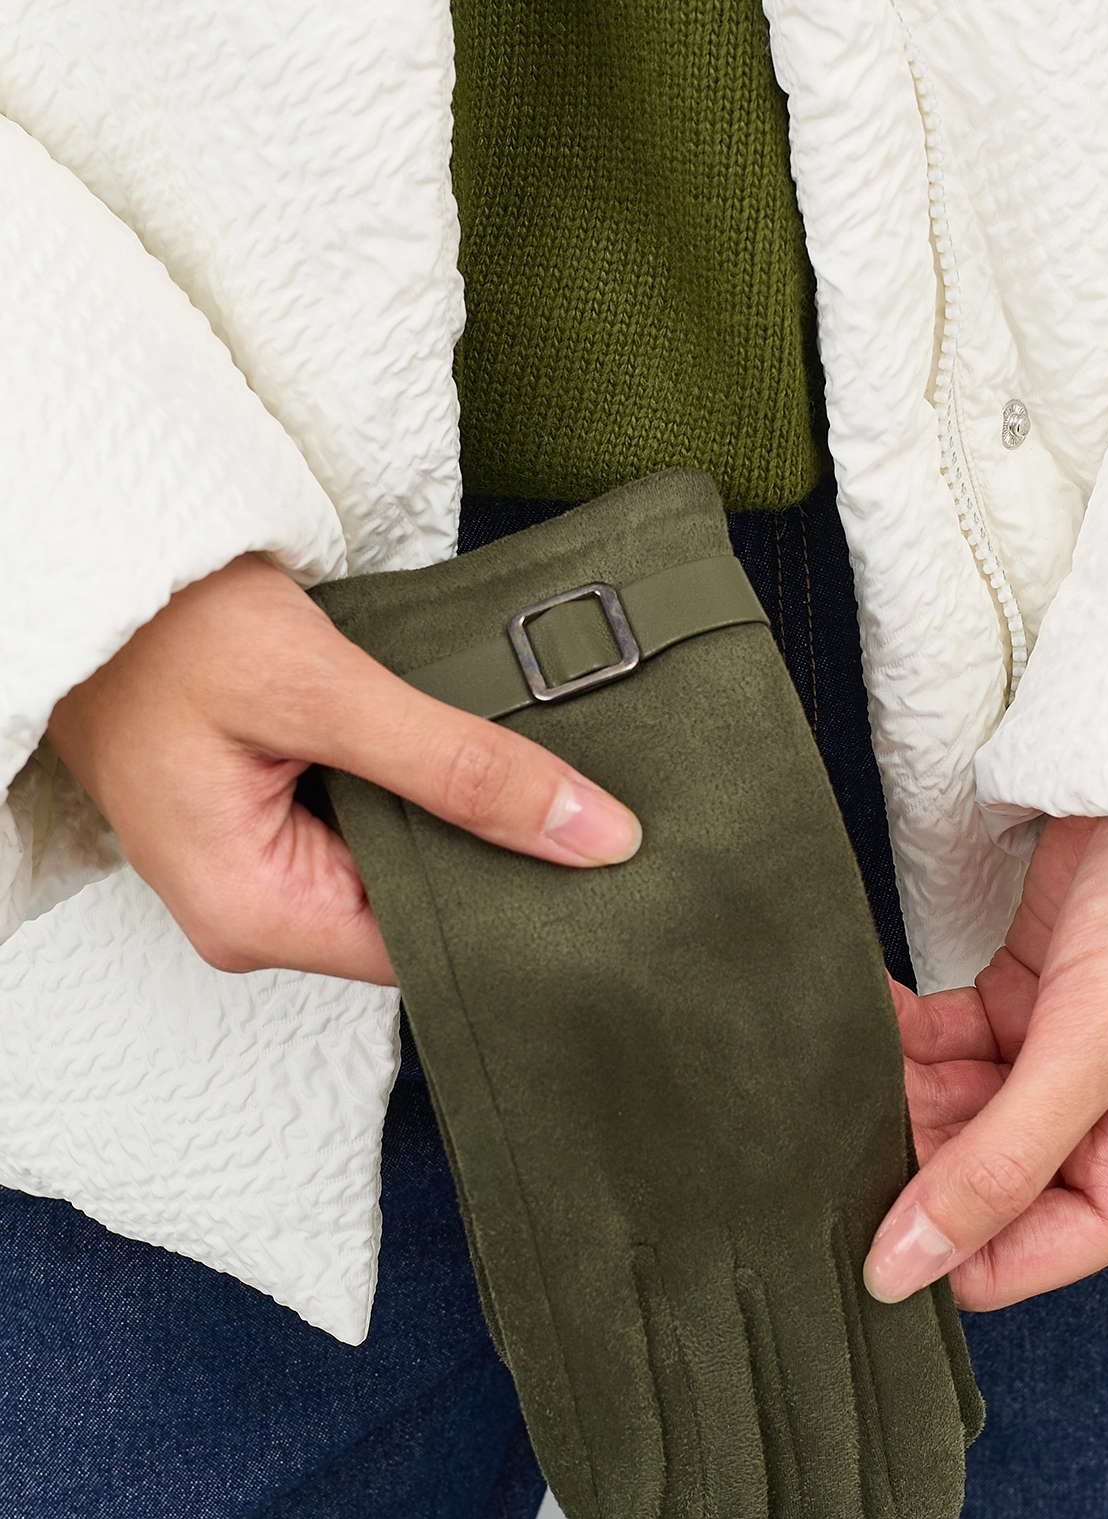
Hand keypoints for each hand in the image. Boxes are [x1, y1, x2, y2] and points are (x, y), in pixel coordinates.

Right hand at [48, 556, 640, 982]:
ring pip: (402, 868)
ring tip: (533, 771)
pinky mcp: (270, 826)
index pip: (427, 950)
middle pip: (418, 914)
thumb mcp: (325, 690)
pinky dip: (421, 789)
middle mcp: (254, 916)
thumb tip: (594, 835)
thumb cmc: (169, 627)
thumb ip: (459, 767)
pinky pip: (372, 829)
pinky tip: (466, 754)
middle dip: (496, 860)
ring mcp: (260, 872)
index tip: (599, 862)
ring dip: (459, 818)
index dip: (515, 906)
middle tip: (590, 807)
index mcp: (256, 916)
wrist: (98, 567)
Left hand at [864, 817, 1107, 1309]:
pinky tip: (866, 1011)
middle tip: (826, 1122)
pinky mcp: (1026, 1009)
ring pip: (950, 1115)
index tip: (845, 1223)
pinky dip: (904, 1033)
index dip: (932, 1249)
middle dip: (905, 1153)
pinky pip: (946, 1047)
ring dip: (894, 1089)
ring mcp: (1063, 1072)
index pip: (1016, 1260)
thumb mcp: (1092, 1050)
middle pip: (974, 1186)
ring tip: (835, 1060)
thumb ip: (998, 1165)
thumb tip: (909, 1265)